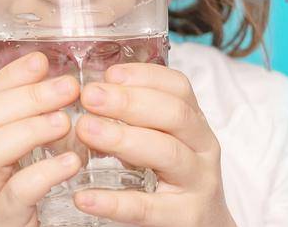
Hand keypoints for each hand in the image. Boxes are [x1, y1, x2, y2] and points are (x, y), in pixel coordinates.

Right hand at [0, 52, 82, 225]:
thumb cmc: (8, 210)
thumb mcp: (17, 168)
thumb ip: (36, 135)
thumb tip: (70, 96)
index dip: (13, 76)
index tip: (42, 59)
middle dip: (27, 96)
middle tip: (69, 86)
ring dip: (29, 129)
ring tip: (65, 121)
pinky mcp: (1, 222)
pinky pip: (16, 195)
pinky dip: (44, 174)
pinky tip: (71, 163)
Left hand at [72, 63, 234, 226]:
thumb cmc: (176, 184)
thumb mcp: (167, 144)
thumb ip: (139, 123)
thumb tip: (91, 94)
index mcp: (196, 125)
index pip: (179, 88)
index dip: (145, 76)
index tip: (109, 74)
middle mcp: (203, 149)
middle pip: (175, 115)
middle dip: (129, 101)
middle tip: (90, 96)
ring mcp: (198, 184)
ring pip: (167, 153)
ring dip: (123, 138)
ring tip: (86, 130)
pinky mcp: (185, 217)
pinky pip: (147, 208)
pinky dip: (114, 202)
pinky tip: (85, 197)